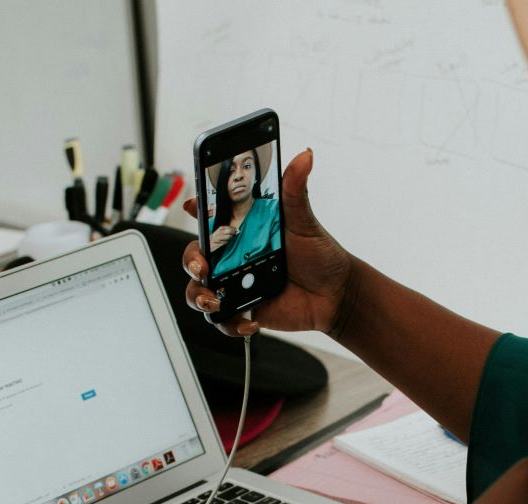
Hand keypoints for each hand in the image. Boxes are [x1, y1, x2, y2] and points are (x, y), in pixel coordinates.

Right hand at [182, 148, 354, 337]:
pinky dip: (230, 323)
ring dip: (200, 296)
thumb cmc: (320, 255)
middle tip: (204, 266)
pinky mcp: (244, 310)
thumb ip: (296, 191)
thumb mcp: (305, 222)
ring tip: (216, 301)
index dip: (196, 210)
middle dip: (191, 261)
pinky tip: (249, 321)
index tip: (192, 205)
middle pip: (195, 256)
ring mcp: (235, 285)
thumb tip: (305, 156)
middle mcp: (233, 257)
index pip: (210, 219)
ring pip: (199, 291)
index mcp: (242, 231)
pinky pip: (223, 320)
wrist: (336, 295)